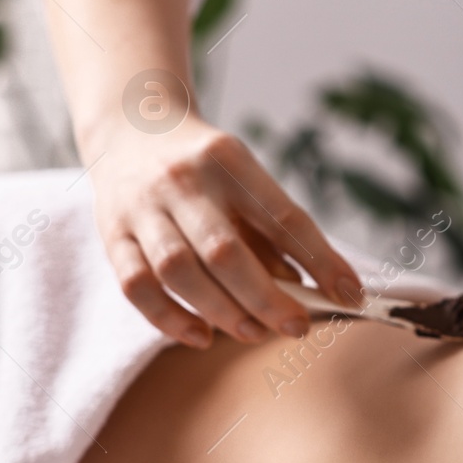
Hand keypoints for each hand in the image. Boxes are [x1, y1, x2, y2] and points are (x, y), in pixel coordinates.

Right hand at [87, 119, 362, 348]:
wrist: (132, 126)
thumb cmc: (207, 166)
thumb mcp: (247, 180)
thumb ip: (273, 232)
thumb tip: (306, 288)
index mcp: (231, 162)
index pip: (283, 217)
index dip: (321, 260)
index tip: (351, 295)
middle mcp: (183, 181)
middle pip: (225, 251)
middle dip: (267, 299)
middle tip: (297, 328)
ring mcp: (141, 207)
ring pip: (178, 271)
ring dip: (221, 311)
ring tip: (254, 334)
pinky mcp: (111, 232)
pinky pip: (136, 285)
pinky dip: (169, 318)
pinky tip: (201, 336)